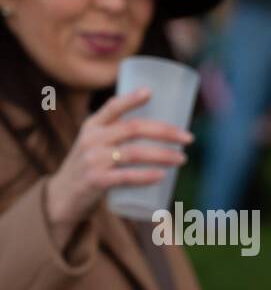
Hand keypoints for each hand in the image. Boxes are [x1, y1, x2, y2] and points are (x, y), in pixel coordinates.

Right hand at [45, 87, 191, 245]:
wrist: (62, 197)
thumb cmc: (89, 168)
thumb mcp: (95, 145)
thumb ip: (117, 136)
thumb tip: (161, 133)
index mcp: (92, 126)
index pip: (112, 107)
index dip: (131, 98)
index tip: (151, 92)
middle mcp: (91, 139)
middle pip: (133, 129)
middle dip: (165, 131)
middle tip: (189, 138)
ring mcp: (92, 160)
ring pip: (134, 153)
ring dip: (163, 155)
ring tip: (182, 158)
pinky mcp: (95, 181)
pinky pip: (125, 177)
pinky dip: (145, 176)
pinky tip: (162, 176)